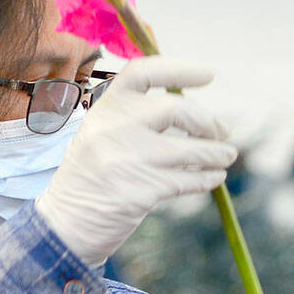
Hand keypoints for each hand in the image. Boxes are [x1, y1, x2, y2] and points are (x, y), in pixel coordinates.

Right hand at [35, 56, 235, 267]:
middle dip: (206, 121)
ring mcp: (127, 160)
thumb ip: (136, 117)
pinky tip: (215, 177)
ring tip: (228, 155)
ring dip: (216, 153)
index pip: (145, 72)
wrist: (65, 224)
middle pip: (176, 109)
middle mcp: (114, 128)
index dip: (180, 69)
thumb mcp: (101, 134)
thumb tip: (194, 112)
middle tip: (222, 131)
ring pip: (190, 150)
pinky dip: (207, 178)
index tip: (209, 75)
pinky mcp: (140, 191)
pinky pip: (187, 180)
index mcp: (104, 107)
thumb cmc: (91, 176)